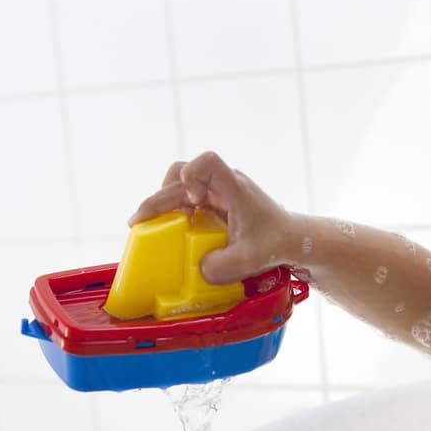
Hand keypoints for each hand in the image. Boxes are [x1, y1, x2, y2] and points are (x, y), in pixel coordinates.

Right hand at [128, 151, 296, 283]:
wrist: (291, 238)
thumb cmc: (275, 244)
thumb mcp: (248, 261)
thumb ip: (221, 266)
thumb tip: (198, 268)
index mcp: (235, 189)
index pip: (208, 162)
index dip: (191, 177)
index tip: (193, 203)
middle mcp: (224, 184)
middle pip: (181, 175)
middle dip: (158, 198)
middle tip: (139, 222)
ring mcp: (218, 190)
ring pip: (179, 182)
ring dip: (163, 201)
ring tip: (150, 224)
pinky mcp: (214, 200)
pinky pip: (186, 196)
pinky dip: (174, 210)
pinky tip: (169, 228)